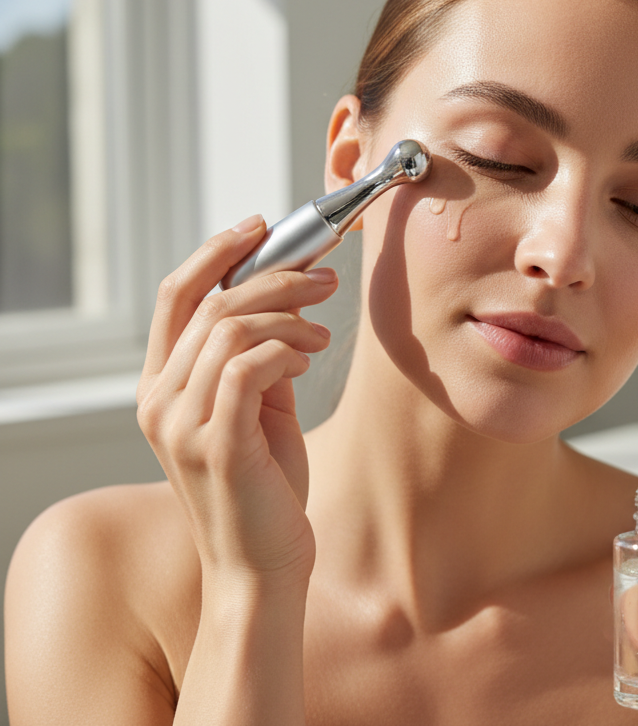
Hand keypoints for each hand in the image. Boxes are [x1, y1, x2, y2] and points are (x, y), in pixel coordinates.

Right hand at [136, 215, 337, 590]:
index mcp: (162, 386)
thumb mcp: (258, 410)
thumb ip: (258, 359)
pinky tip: (310, 361)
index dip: (217, 251)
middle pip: (210, 303)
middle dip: (275, 277)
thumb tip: (286, 303)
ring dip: (290, 317)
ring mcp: (183, 423)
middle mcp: (159, 400)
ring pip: (231, 329)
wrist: (264, 564)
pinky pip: (248, 368)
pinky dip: (286, 351)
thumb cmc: (265, 487)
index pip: (176, 295)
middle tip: (324, 279)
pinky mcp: (218, 445)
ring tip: (323, 336)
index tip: (264, 226)